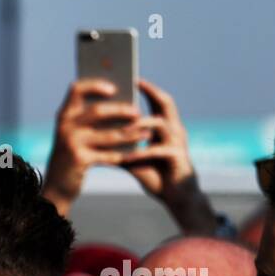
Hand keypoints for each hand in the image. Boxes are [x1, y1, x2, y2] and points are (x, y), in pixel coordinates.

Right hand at [42, 79, 145, 216]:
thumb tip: (123, 103)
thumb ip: (90, 120)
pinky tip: (136, 153)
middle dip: (121, 111)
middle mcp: (65, 127)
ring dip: (130, 134)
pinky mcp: (79, 160)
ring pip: (108, 135)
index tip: (114, 89)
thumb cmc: (72, 156)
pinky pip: (108, 155)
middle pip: (97, 111)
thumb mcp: (74, 135)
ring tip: (145, 133)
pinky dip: (124, 154)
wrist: (56, 187)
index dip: (95, 85)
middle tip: (138, 113)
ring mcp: (71, 144)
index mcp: (64, 116)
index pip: (77, 90)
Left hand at [118, 79, 218, 233]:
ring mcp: (178, 142)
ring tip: (122, 125)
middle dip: (150, 91)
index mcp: (166, 127)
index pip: (159, 100)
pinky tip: (126, 156)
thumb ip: (120, 148)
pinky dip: (141, 152)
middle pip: (166, 103)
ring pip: (160, 124)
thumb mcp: (135, 160)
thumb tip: (96, 141)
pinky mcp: (177, 158)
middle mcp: (175, 130)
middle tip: (133, 84)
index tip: (131, 78)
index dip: (147, 88)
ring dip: (140, 123)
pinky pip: (158, 150)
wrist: (178, 197)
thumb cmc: (157, 175)